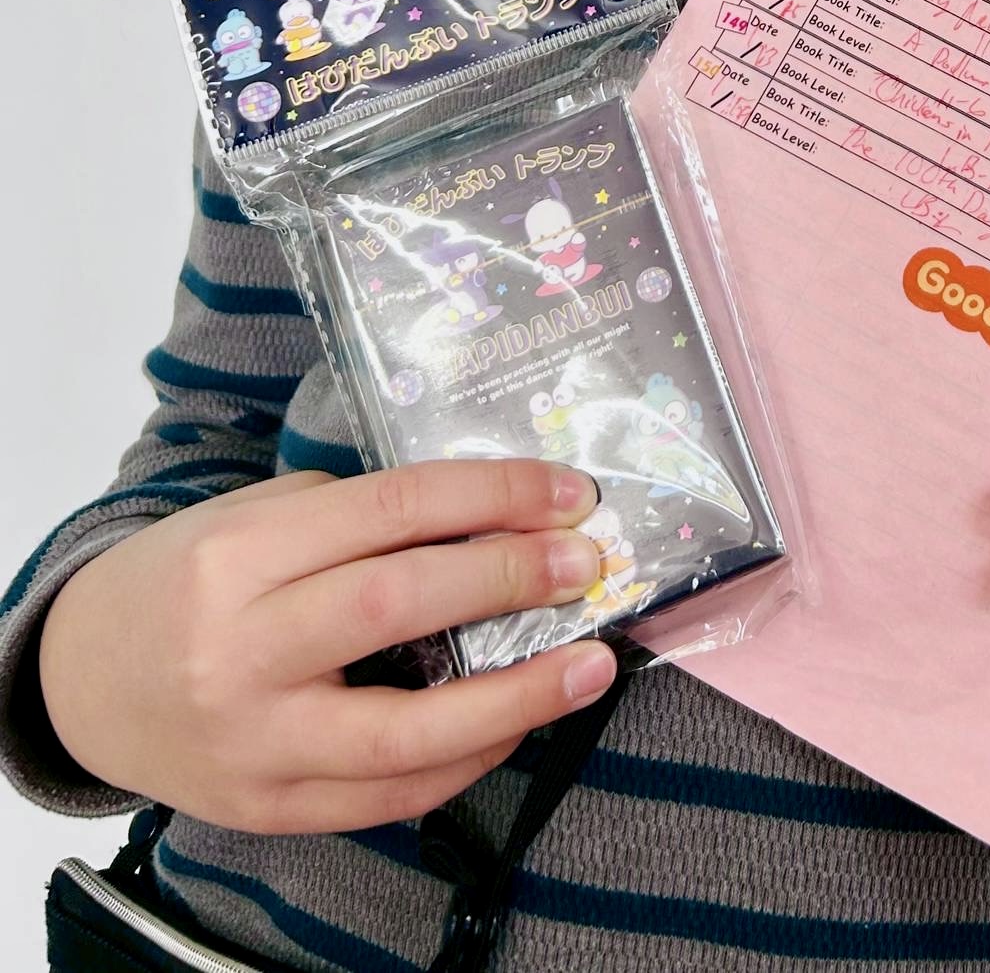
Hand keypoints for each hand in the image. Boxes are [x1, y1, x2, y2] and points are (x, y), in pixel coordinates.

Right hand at [38, 461, 617, 830]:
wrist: (86, 680)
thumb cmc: (191, 578)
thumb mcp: (254, 517)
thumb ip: (357, 518)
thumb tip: (493, 515)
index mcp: (243, 553)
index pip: (393, 510)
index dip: (492, 496)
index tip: (567, 493)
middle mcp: (242, 648)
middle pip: (399, 605)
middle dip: (509, 579)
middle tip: (588, 563)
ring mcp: (255, 742)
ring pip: (403, 730)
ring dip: (515, 698)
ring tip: (591, 667)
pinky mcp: (268, 809)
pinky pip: (386, 797)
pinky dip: (464, 762)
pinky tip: (518, 724)